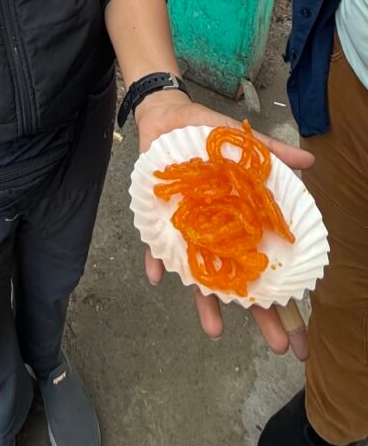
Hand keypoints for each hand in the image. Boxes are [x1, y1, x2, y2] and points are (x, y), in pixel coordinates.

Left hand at [135, 91, 313, 357]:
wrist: (168, 118)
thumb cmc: (208, 135)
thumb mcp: (244, 144)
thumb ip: (272, 155)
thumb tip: (310, 162)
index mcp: (243, 223)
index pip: (269, 268)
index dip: (285, 299)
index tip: (300, 331)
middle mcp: (219, 235)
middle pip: (241, 282)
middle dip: (258, 315)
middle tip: (279, 346)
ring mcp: (190, 232)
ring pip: (199, 274)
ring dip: (205, 301)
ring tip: (216, 331)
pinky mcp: (160, 221)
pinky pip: (155, 246)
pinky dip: (155, 260)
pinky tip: (157, 278)